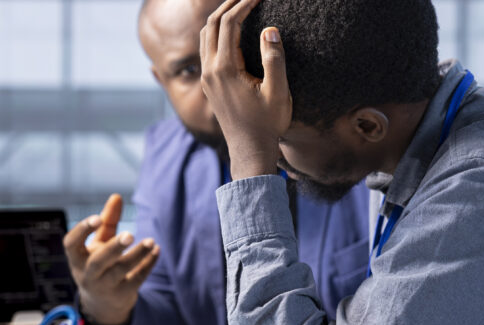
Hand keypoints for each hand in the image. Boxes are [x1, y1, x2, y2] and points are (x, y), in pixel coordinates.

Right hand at [63, 194, 160, 324]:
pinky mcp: (122, 294)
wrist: (103, 304)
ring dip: (137, 255)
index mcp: (77, 258)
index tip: (96, 218)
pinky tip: (157, 250)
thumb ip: (106, 221)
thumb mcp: (99, 243)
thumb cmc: (99, 263)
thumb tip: (117, 196)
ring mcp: (105, 286)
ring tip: (151, 241)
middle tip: (130, 234)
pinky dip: (148, 264)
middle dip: (114, 248)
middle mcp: (88, 274)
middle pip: (99, 262)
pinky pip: (137, 279)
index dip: (82, 231)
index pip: (71, 244)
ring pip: (121, 271)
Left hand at [199, 0, 290, 179]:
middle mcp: (210, 70)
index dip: (244, 4)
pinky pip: (206, 48)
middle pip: (212, 24)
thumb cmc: (267, 125)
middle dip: (229, 4)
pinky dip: (216, 31)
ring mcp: (206, 78)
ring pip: (205, 35)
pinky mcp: (208, 84)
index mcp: (225, 69)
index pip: (229, 24)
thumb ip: (274, 59)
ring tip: (239, 5)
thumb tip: (270, 30)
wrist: (249, 151)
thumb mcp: (278, 92)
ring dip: (220, 16)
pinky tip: (230, 30)